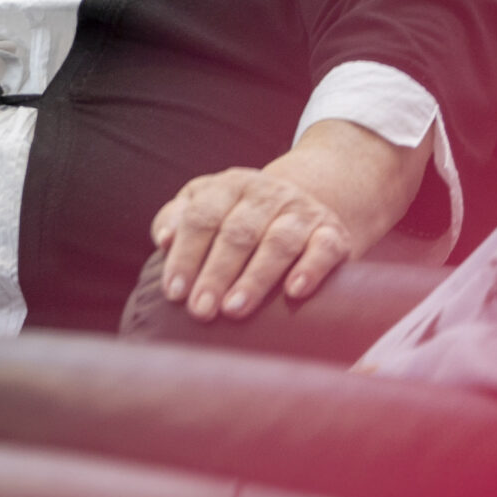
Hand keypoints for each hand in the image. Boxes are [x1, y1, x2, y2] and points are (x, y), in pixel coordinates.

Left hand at [150, 167, 355, 321]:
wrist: (304, 205)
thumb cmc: (240, 217)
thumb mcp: (207, 207)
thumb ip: (179, 219)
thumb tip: (164, 238)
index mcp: (230, 186)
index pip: (203, 217)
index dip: (186, 255)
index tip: (174, 292)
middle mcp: (267, 193)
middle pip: (238, 232)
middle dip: (216, 273)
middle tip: (200, 311)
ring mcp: (302, 211)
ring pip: (278, 241)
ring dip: (255, 277)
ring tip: (234, 309)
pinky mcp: (333, 232)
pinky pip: (324, 248)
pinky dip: (310, 268)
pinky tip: (294, 291)